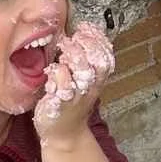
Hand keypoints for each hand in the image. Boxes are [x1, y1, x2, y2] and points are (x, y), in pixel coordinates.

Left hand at [32, 24, 115, 144]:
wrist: (63, 134)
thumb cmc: (70, 103)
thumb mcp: (81, 81)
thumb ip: (83, 61)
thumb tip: (82, 34)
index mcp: (96, 81)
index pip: (106, 57)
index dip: (99, 40)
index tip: (87, 27)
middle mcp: (89, 88)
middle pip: (98, 63)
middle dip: (88, 45)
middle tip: (75, 37)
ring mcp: (76, 97)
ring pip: (83, 74)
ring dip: (75, 57)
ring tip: (65, 49)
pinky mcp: (61, 105)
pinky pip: (63, 88)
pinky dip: (60, 74)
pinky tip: (54, 68)